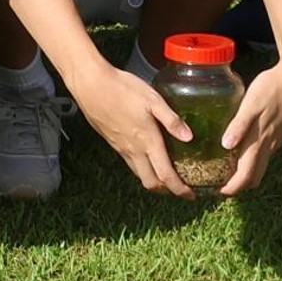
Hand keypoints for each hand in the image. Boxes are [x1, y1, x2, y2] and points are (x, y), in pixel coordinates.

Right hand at [70, 59, 196, 197]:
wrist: (91, 85)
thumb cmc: (122, 89)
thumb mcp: (152, 99)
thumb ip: (171, 120)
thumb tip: (189, 137)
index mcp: (147, 141)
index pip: (165, 175)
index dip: (179, 189)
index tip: (191, 195)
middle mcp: (133, 150)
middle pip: (151, 182)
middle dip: (166, 190)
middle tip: (180, 187)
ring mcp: (121, 148)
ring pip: (139, 174)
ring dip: (154, 180)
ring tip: (166, 175)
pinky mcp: (113, 142)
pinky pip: (130, 163)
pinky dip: (142, 168)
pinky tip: (147, 156)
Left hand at [222, 56, 281, 194]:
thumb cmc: (273, 88)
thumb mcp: (252, 103)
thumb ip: (239, 124)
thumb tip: (226, 146)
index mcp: (260, 141)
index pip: (247, 175)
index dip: (233, 187)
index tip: (217, 191)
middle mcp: (269, 145)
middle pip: (255, 175)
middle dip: (239, 185)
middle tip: (220, 184)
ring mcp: (276, 140)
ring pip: (261, 165)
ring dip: (246, 172)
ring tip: (227, 170)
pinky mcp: (279, 132)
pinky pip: (265, 153)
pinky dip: (253, 159)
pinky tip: (242, 149)